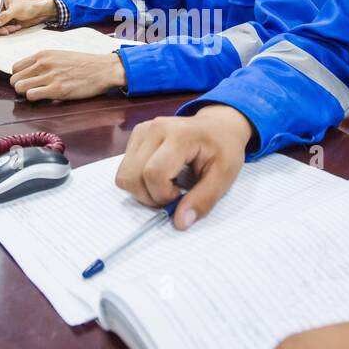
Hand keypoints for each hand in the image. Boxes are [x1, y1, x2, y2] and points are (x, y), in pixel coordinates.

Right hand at [0, 0, 56, 34]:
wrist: (37, 11)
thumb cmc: (28, 6)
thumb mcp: (17, 10)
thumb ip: (5, 16)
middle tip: (6, 30)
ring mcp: (0, 16)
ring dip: (4, 29)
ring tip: (14, 27)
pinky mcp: (5, 22)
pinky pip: (1, 29)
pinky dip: (8, 30)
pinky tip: (16, 27)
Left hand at [10, 50, 125, 100]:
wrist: (103, 69)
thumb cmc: (84, 64)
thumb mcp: (60, 56)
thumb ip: (44, 62)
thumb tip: (31, 73)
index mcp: (43, 55)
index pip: (15, 67)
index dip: (20, 77)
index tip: (28, 82)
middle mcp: (43, 63)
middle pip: (14, 79)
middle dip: (21, 87)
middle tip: (33, 91)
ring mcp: (50, 76)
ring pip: (19, 87)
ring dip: (26, 94)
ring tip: (39, 94)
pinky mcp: (57, 89)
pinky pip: (31, 95)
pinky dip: (34, 99)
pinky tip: (45, 97)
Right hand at [114, 106, 253, 229]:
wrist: (218, 125)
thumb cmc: (224, 149)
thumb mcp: (224, 177)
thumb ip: (203, 200)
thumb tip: (180, 222)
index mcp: (180, 135)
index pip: (154, 173)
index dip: (163, 195)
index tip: (180, 195)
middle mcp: (155, 128)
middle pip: (133, 176)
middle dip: (150, 196)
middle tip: (173, 193)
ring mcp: (143, 130)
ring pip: (124, 175)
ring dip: (142, 190)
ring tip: (165, 185)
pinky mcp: (136, 135)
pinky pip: (125, 169)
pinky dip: (139, 180)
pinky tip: (159, 174)